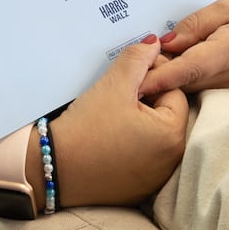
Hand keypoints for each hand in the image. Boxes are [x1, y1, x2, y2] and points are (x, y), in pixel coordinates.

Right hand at [49, 37, 187, 206]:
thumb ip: (138, 58)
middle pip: (166, 112)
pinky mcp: (140, 186)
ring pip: (154, 132)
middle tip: (118, 94)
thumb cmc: (86, 129)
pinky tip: (111, 135)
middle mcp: (171, 160)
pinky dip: (132, 142)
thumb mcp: (113, 84)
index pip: (173, 90)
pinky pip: (144, 154)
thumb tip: (154, 43)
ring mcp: (156, 176)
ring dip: (139, 119)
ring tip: (112, 114)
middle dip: (146, 98)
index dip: (150, 77)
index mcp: (172, 136)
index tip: (125, 77)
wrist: (54, 169)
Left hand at [138, 0, 228, 95]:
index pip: (191, 67)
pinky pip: (198, 92)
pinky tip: (174, 70)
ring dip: (167, 80)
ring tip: (153, 63)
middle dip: (157, 77)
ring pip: (189, 90)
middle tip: (137, 62)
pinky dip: (182, 84)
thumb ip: (197, 24)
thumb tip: (167, 41)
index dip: (164, 77)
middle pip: (184, 82)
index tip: (139, 83)